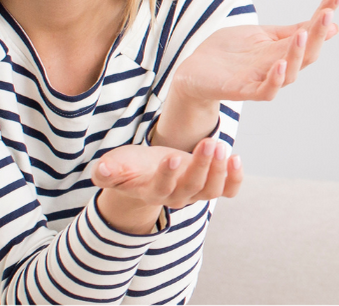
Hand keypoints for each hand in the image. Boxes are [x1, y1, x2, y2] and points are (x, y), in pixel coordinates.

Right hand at [90, 138, 245, 233]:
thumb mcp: (115, 165)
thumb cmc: (129, 167)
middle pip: (192, 187)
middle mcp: (176, 196)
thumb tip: (102, 171)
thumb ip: (107, 171)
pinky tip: (235, 158)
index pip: (162, 187)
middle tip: (209, 142)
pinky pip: (227, 190)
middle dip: (201, 165)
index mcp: (152, 192)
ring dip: (219, 169)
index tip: (173, 156)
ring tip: (220, 145)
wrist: (146, 174)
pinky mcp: (209, 186)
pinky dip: (235, 179)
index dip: (168, 174)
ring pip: (211, 189)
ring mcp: (195, 193)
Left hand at [171, 0, 338, 101]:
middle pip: (307, 54)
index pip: (311, 33)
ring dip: (299, 53)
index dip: (324, 16)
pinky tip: (281, 64)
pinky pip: (265, 90)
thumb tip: (328, 20)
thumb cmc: (228, 54)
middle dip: (319, 34)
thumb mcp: (262, 35)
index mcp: (283, 50)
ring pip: (291, 73)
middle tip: (328, 15)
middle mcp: (278, 66)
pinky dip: (275, 80)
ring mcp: (261, 79)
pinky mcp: (242, 90)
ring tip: (305, 33)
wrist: (194, 73)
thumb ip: (291, 30)